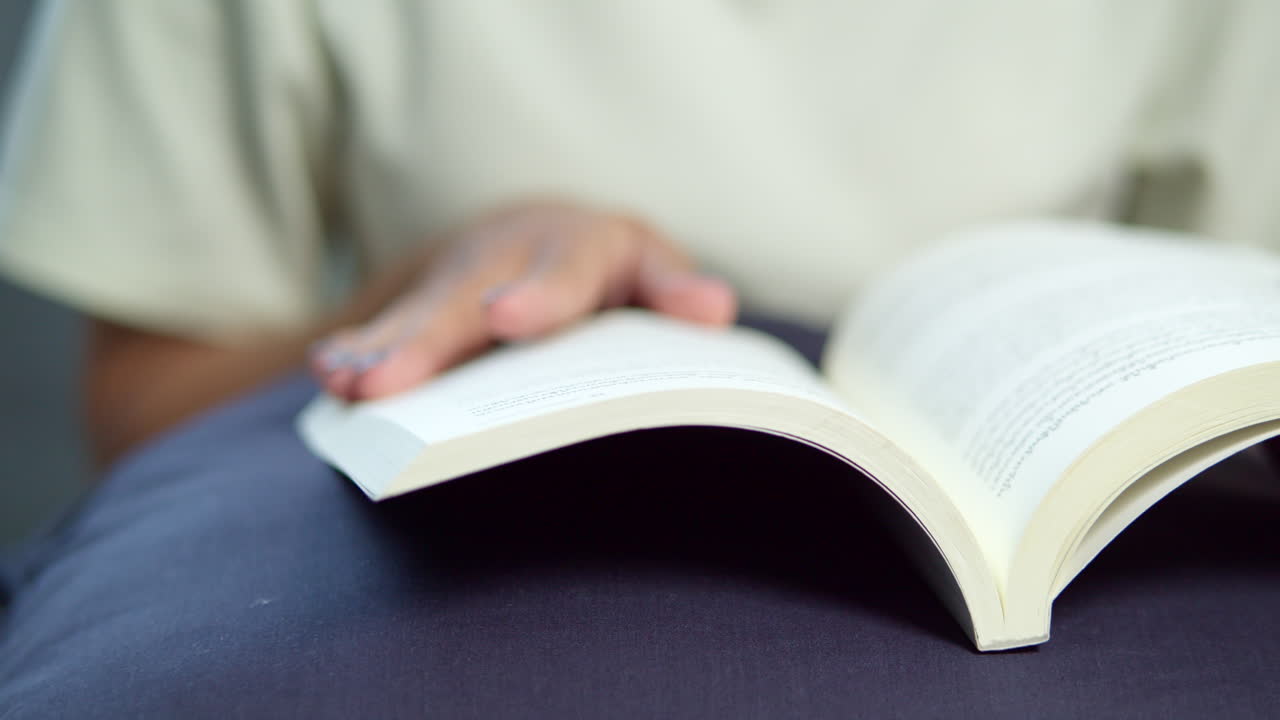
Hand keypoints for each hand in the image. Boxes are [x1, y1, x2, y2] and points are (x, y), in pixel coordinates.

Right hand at [310, 201, 736, 400]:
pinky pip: (388, 326)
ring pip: (417, 317)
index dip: (535, 297)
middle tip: (384, 386)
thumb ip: (672, 287)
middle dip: (424, 344)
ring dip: (378, 352)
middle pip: (466, 302)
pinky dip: (357, 349)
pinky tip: (328, 373)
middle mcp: (510, 258)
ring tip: (342, 385)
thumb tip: (713, 309)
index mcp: (579, 250)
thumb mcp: (648, 266)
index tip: (503, 318)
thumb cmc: (610, 268)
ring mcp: (460, 280)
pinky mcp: (425, 304)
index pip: (562, 273)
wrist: (543, 231)